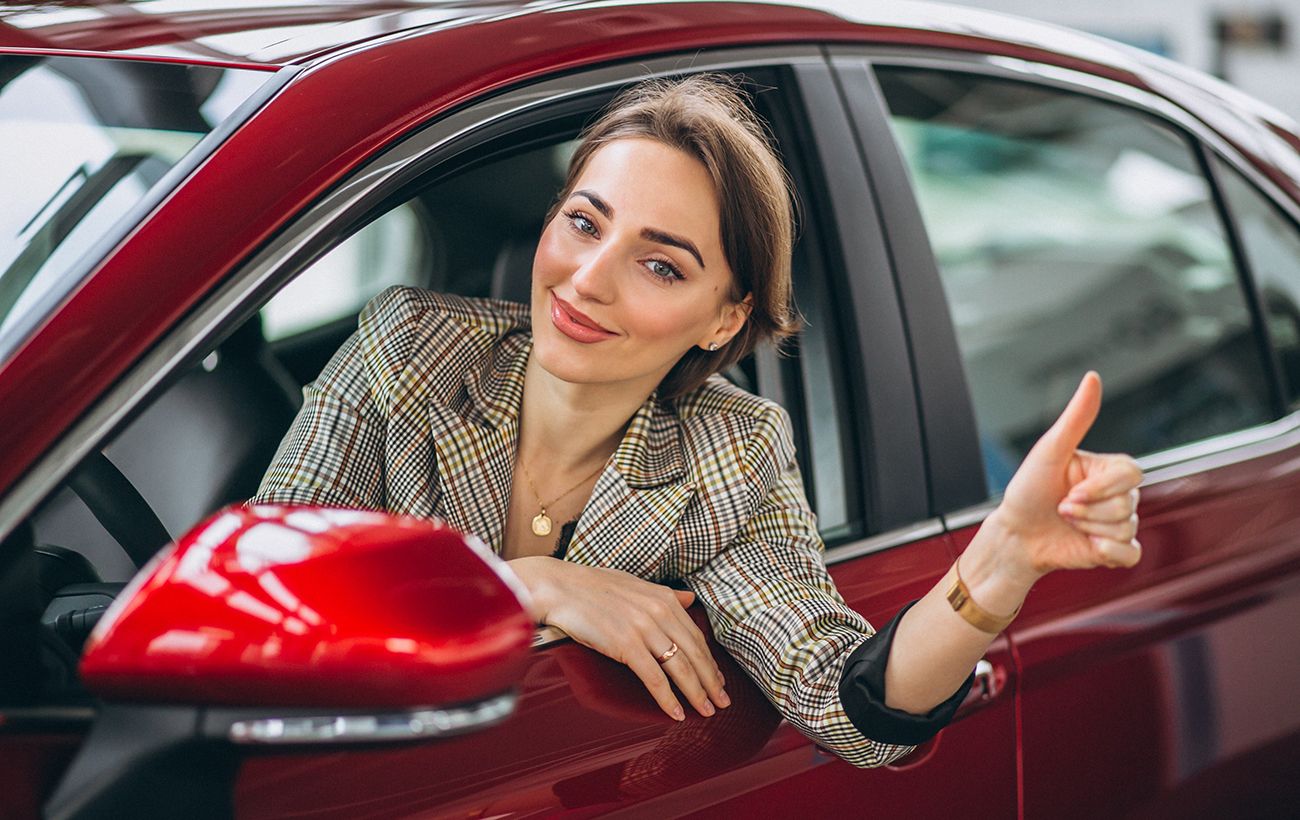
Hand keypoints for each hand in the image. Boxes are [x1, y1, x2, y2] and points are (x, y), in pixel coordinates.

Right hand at [509, 557, 729, 720]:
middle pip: (695, 654)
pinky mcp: (627, 645)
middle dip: (711, 681)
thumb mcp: (635, 584)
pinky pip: (654, 679)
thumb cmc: (593, 587)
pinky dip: (668, 699)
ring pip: (680, 668)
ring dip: (696, 693)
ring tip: (706, 710)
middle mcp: (660, 612)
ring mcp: (644, 629)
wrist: (559, 587)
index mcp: (665, 598)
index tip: (718, 680)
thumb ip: (665, 596)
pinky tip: (677, 712)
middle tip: (722, 701)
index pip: (696, 636)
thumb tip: (690, 599)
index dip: (710, 662)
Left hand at [992, 371, 1142, 584]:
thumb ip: (1076, 418)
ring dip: (1087, 529)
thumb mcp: (1049, 450)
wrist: (1015, 534)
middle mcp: (1117, 494)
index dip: (1101, 488)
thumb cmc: (1028, 490)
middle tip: (1061, 509)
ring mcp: (1117, 523)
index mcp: (1106, 469)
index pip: (1132, 474)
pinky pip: (1131, 553)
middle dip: (1086, 511)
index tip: (1070, 493)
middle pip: (1127, 504)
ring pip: (1125, 528)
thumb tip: (1092, 377)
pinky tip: (1086, 546)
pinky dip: (1108, 553)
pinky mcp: (1115, 550)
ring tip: (1066, 522)